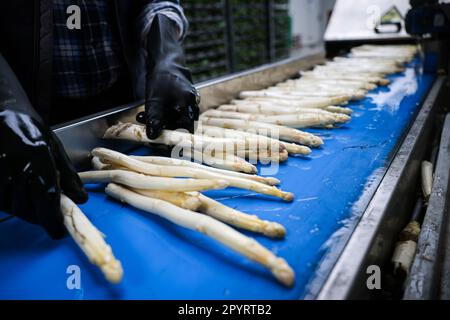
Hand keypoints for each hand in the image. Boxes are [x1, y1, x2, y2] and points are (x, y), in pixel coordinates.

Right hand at [0, 110, 87, 238]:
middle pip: (29, 209)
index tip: (58, 232)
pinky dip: (14, 204)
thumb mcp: (56, 149)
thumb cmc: (32, 130)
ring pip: (14, 208)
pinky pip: (3, 202)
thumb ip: (68, 176)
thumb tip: (81, 199)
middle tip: (52, 215)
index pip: (47, 201)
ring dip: (28, 211)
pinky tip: (22, 195)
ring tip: (37, 202)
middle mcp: (16, 171)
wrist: (2, 114)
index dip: (52, 221)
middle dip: (42, 217)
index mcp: (38, 162)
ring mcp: (0, 176)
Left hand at [136, 14, 199, 138]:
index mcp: (189, 105)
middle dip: (161, 128)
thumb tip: (153, 136)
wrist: (164, 59)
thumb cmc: (162, 78)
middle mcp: (192, 105)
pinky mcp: (181, 99)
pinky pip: (171, 111)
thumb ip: (155, 120)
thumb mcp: (155, 101)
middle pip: (179, 125)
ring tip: (141, 117)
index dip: (176, 138)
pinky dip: (159, 113)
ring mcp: (187, 102)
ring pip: (173, 118)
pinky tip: (146, 112)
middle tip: (146, 128)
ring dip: (158, 120)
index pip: (187, 130)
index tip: (163, 143)